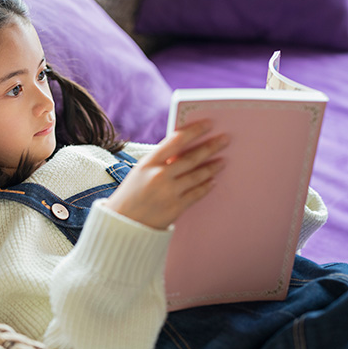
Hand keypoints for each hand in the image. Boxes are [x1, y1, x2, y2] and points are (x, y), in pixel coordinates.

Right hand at [105, 120, 228, 229]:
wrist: (122, 224)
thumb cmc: (131, 195)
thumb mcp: (140, 172)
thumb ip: (160, 161)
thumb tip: (185, 150)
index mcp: (148, 162)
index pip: (176, 140)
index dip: (194, 130)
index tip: (208, 124)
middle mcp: (159, 175)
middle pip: (191, 158)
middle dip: (211, 147)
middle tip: (225, 139)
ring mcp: (169, 192)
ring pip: (197, 175)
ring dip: (212, 167)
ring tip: (223, 161)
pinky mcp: (176, 208)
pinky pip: (196, 193)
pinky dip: (206, 186)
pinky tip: (213, 181)